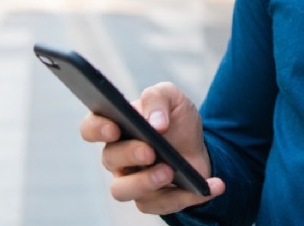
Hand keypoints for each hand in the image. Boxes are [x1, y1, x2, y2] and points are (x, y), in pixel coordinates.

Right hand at [79, 81, 224, 214]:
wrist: (198, 146)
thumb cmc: (175, 120)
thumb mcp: (172, 97)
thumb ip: (158, 99)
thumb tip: (155, 123)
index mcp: (116, 126)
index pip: (90, 127)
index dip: (97, 129)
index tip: (115, 128)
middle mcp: (117, 156)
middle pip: (109, 159)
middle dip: (130, 154)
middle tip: (151, 151)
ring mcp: (131, 180)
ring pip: (121, 191)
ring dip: (145, 182)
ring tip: (169, 171)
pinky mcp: (151, 200)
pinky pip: (161, 205)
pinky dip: (188, 196)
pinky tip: (212, 185)